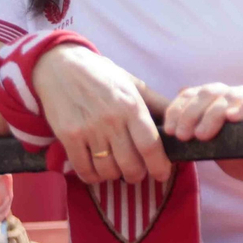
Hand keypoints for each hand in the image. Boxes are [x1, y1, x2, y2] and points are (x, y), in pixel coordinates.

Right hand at [32, 45, 171, 184]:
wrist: (58, 65)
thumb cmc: (100, 75)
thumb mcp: (132, 84)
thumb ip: (158, 104)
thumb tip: (183, 121)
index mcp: (131, 106)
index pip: (151, 147)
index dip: (160, 167)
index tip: (162, 174)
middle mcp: (111, 120)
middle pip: (131, 166)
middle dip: (137, 175)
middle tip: (135, 171)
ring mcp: (88, 129)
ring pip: (108, 171)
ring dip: (114, 175)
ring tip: (113, 167)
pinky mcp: (68, 136)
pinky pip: (85, 170)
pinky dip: (93, 176)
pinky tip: (95, 169)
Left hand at [163, 82, 242, 187]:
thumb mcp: (213, 147)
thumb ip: (194, 133)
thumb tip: (169, 123)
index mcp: (217, 101)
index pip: (192, 95)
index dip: (178, 109)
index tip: (170, 131)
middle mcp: (235, 94)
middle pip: (208, 93)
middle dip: (191, 113)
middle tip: (183, 136)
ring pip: (230, 96)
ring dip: (212, 114)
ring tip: (202, 134)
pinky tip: (232, 117)